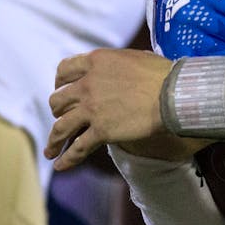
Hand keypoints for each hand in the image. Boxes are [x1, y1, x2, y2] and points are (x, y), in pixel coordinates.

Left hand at [46, 49, 201, 170]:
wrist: (174, 94)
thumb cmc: (165, 74)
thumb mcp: (137, 58)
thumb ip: (120, 64)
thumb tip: (124, 69)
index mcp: (96, 61)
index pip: (64, 69)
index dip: (60, 81)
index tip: (63, 88)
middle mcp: (88, 84)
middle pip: (58, 99)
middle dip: (59, 110)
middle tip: (63, 117)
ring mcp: (92, 108)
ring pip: (61, 126)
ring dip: (54, 139)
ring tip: (50, 150)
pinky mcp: (101, 130)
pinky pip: (78, 148)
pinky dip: (67, 159)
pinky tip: (61, 166)